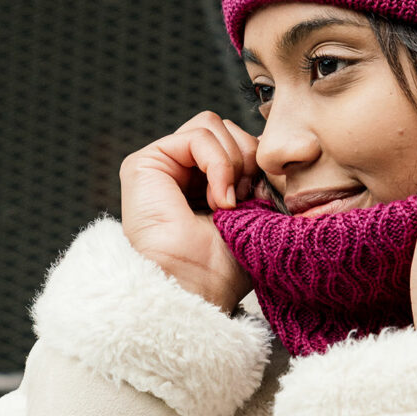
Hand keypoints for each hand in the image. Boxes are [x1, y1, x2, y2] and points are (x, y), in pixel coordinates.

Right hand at [120, 112, 258, 310]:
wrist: (198, 290)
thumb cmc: (225, 266)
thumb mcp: (256, 212)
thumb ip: (259, 175)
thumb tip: (271, 149)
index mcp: (207, 183)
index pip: (239, 142)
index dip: (258, 162)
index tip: (262, 197)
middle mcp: (182, 171)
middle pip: (227, 128)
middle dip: (248, 158)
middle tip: (244, 200)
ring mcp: (163, 166)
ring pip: (213, 126)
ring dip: (234, 162)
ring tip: (229, 203)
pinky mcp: (145, 163)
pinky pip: (198, 136)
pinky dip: (219, 163)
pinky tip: (219, 199)